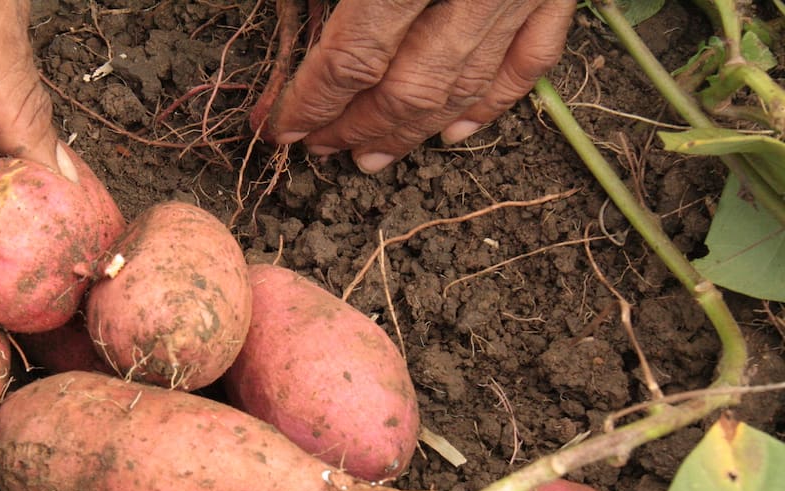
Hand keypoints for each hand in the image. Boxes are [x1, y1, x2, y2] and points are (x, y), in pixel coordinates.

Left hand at [265, 0, 575, 172]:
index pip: (353, 55)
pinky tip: (455, 132)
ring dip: (411, 133)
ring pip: (464, 88)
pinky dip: (491, 104)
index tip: (279, 126)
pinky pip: (529, 61)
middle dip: (354, 127)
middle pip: (407, 88)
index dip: (311, 101)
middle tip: (318, 148)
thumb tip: (287, 10)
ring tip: (370, 156)